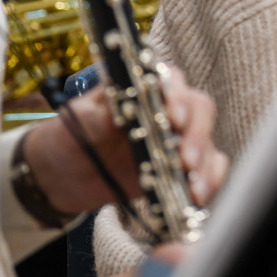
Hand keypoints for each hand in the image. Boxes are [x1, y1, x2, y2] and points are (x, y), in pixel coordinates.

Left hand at [27, 65, 227, 217]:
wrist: (66, 173)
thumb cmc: (73, 134)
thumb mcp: (81, 118)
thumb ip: (102, 109)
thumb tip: (120, 99)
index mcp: (145, 86)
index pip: (172, 81)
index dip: (178, 97)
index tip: (173, 117)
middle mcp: (168, 107)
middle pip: (199, 110)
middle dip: (197, 134)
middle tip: (186, 160)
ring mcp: (178, 138)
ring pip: (207, 141)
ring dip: (205, 163)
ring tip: (194, 187)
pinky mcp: (180, 167)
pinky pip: (208, 168)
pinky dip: (210, 180)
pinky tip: (198, 196)